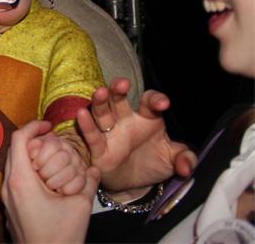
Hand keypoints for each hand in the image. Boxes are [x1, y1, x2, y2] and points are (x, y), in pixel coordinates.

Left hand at [3, 121, 99, 243]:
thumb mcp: (80, 206)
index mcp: (21, 181)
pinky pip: (14, 179)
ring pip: (13, 164)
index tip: (48, 125)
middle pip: (14, 149)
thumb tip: (94, 169)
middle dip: (33, 142)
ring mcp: (6, 197)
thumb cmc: (60, 238)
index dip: (34, 126)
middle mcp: (8, 186)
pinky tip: (46, 180)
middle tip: (51, 142)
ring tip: (50, 161)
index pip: (19, 139)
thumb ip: (87, 182)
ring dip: (30, 157)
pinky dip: (28, 172)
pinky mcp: (9, 207)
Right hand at [77, 78, 195, 191]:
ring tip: (99, 92)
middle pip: (119, 100)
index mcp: (147, 118)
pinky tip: (82, 114)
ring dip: (100, 102)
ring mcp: (111, 133)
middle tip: (123, 84)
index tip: (163, 104)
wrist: (135, 185)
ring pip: (103, 113)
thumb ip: (185, 159)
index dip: (155, 100)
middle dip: (119, 90)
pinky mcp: (99, 149)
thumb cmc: (153, 163)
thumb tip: (187, 167)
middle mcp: (126, 121)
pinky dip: (87, 125)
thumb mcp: (173, 160)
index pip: (150, 102)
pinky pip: (92, 136)